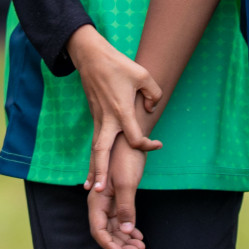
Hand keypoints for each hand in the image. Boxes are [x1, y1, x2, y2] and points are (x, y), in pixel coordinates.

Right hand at [70, 26, 162, 193]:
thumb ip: (153, 93)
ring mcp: (98, 119)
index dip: (147, 145)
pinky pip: (95, 141)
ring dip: (93, 169)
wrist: (92, 58)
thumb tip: (150, 109)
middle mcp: (107, 119)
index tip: (158, 145)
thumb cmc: (119, 66)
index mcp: (120, 111)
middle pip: (102, 151)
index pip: (134, 137)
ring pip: (95, 149)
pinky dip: (94, 157)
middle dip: (101, 171)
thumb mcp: (143, 75)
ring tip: (90, 189)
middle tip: (101, 191)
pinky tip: (93, 170)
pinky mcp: (95, 117)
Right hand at [89, 136, 146, 248]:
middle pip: (106, 231)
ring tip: (141, 247)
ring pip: (115, 227)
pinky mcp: (118, 196)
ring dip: (126, 239)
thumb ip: (125, 207)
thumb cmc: (126, 157)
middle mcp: (100, 202)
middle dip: (120, 244)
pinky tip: (139, 236)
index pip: (98, 230)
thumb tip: (126, 230)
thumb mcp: (127, 183)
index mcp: (97, 200)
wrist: (131, 137)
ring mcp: (109, 200)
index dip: (108, 244)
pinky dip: (129, 228)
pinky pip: (121, 219)